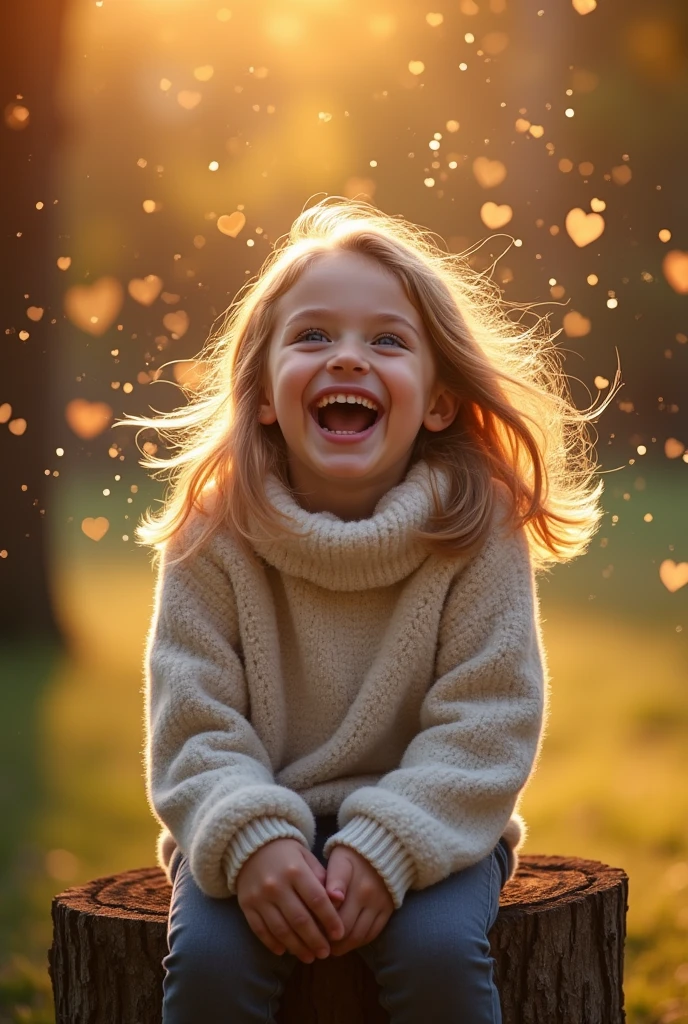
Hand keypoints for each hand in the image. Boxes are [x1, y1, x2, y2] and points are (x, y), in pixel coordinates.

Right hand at [236, 838, 344, 963]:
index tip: (339, 934)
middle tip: (325, 953)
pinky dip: (272, 943)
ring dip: (296, 947)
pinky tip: (284, 951)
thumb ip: (322, 879)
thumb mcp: (307, 857)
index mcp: (296, 870)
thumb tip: (339, 902)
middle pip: (299, 919)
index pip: (317, 900)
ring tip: (309, 957)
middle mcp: (276, 885)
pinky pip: (260, 930)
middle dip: (315, 940)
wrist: (251, 845)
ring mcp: (259, 897)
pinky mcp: (246, 905)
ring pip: (280, 929)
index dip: (330, 919)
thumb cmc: (287, 854)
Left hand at [324, 845, 393, 955]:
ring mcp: (379, 906)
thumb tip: (333, 899)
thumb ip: (334, 880)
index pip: (335, 914)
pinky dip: (358, 942)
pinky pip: (372, 935)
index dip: (321, 926)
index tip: (311, 931)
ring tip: (330, 947)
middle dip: (330, 941)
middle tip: (317, 944)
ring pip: (359, 936)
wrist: (383, 848)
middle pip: (346, 929)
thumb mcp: (340, 860)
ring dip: (344, 946)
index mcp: (353, 883)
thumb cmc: (353, 855)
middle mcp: (368, 896)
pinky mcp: (388, 911)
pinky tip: (347, 942)